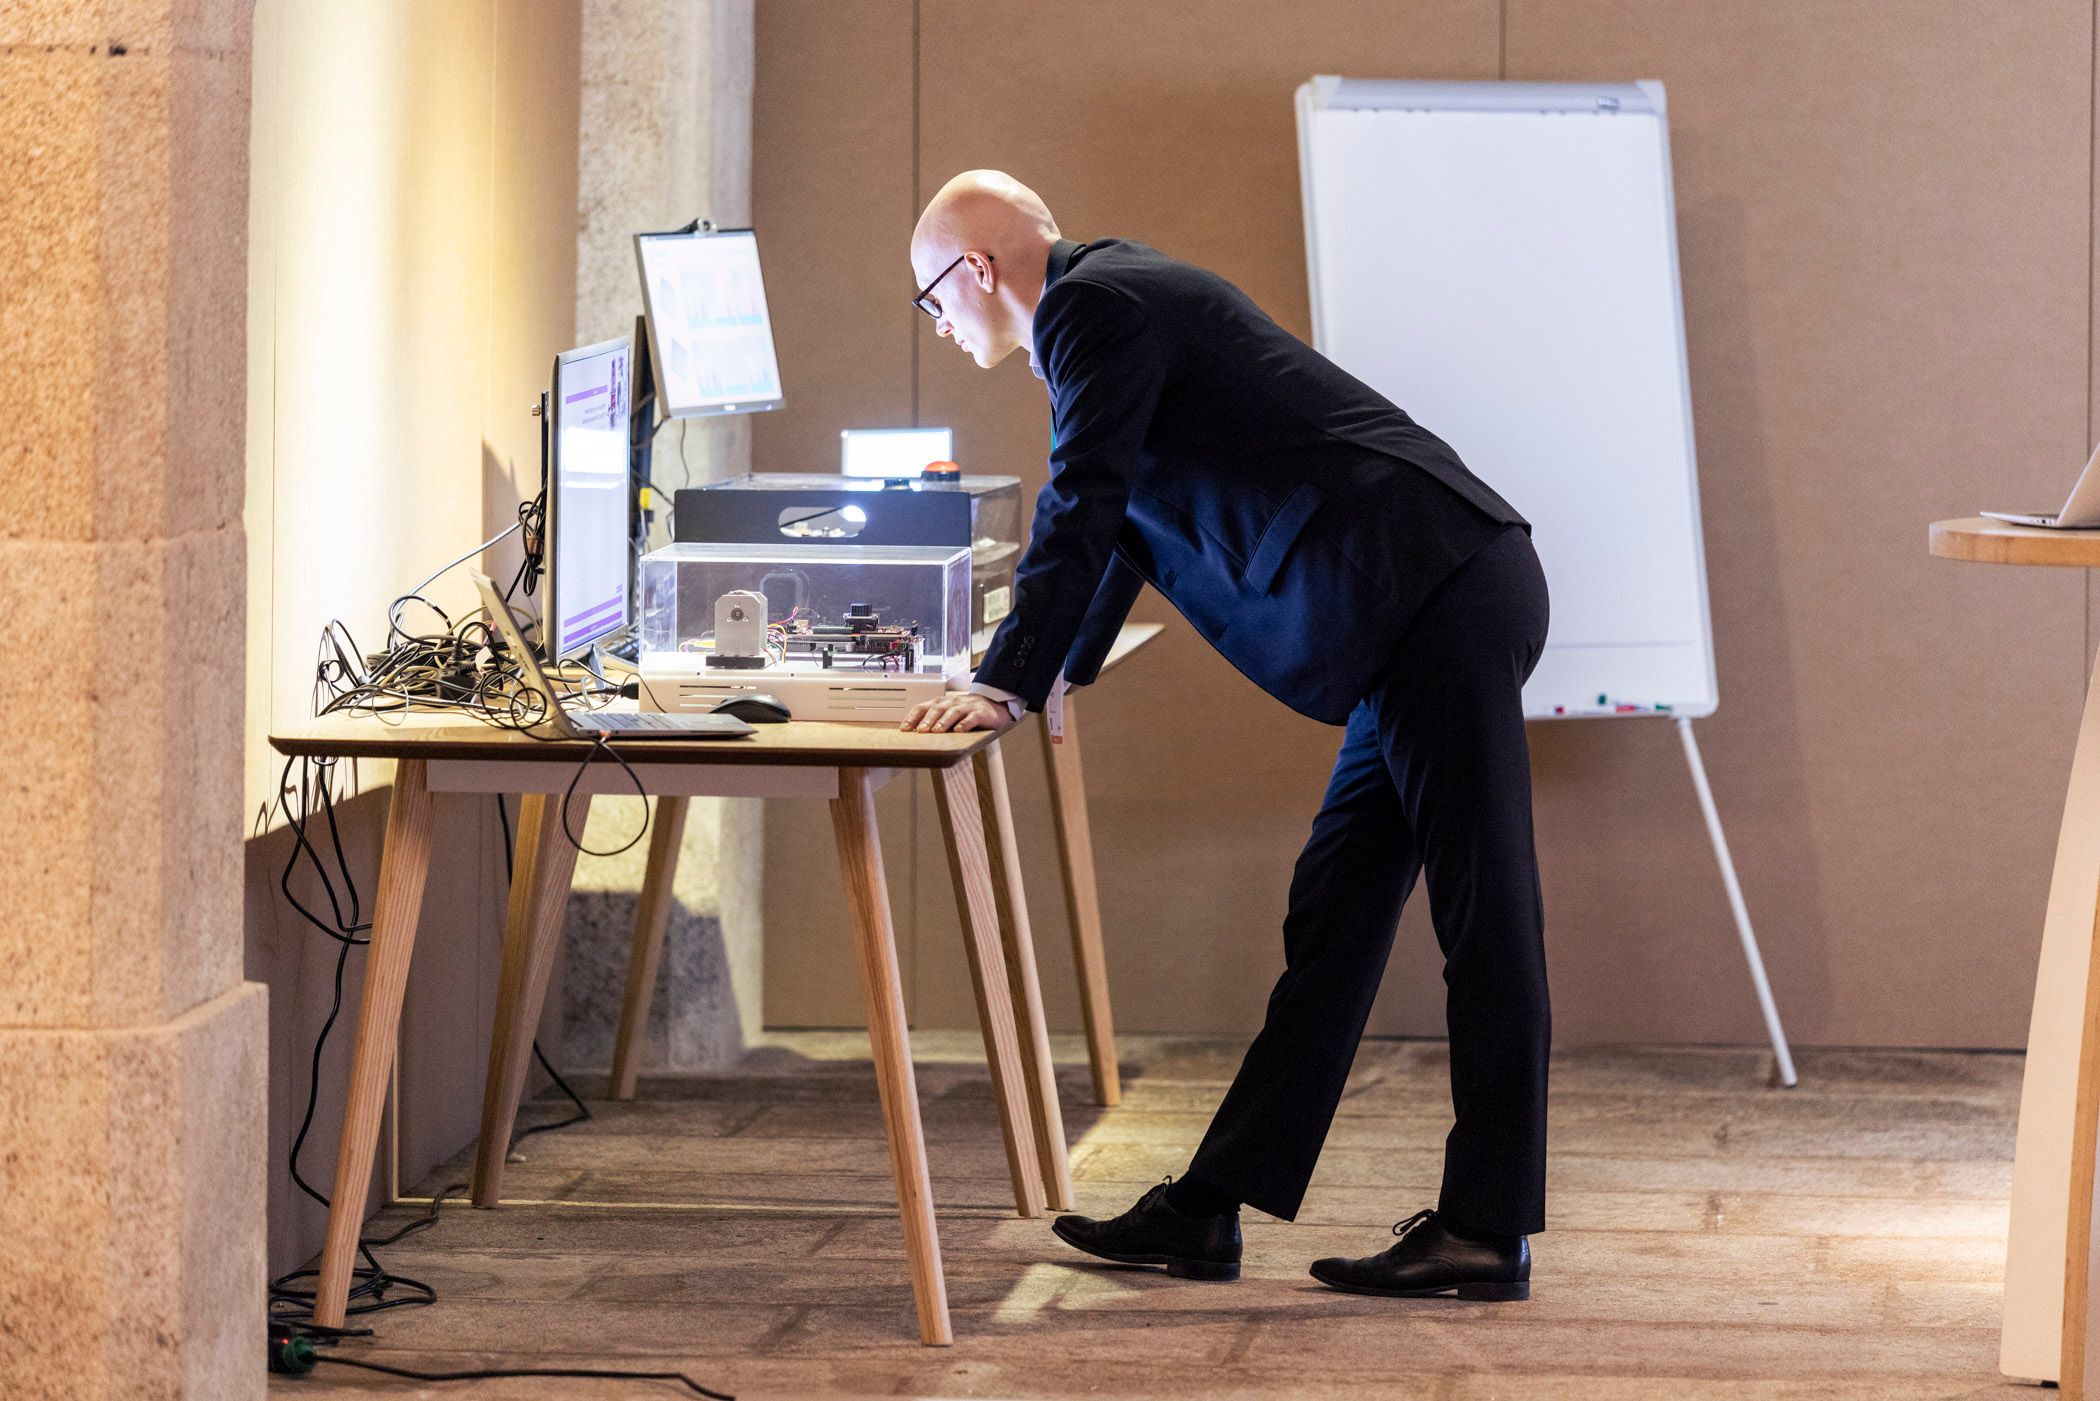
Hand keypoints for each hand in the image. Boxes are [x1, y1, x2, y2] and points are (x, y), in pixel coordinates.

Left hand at [901, 692, 1015, 733]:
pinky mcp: (981, 712)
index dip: (912, 717)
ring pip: (954, 712)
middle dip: (928, 719)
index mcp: (941, 703)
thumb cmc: (966, 711)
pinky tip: (959, 730)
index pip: (923, 707)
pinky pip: (972, 717)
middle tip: (920, 730)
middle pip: (938, 708)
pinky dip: (965, 724)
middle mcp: (952, 702)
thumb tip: (914, 733)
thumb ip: (933, 720)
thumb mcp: (948, 713)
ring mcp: (967, 706)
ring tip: (937, 731)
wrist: (993, 704)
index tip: (904, 728)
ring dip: (944, 721)